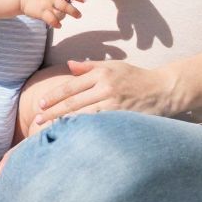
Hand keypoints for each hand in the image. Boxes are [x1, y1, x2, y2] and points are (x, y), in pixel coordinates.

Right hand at [18, 0, 83, 27]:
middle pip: (65, 4)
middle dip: (74, 11)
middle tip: (79, 15)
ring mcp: (45, 4)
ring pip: (58, 12)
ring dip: (65, 17)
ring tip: (68, 19)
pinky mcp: (40, 12)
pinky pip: (50, 19)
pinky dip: (55, 23)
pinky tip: (59, 25)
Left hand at [29, 58, 182, 127]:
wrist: (163, 90)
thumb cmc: (136, 77)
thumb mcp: (113, 66)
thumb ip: (89, 67)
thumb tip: (68, 66)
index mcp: (101, 74)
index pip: (71, 86)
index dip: (54, 96)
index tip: (41, 104)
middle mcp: (106, 88)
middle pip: (73, 103)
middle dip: (53, 112)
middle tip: (38, 120)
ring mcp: (114, 104)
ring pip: (83, 116)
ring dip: (64, 124)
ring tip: (49, 130)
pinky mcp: (122, 118)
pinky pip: (98, 125)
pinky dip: (83, 130)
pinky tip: (72, 136)